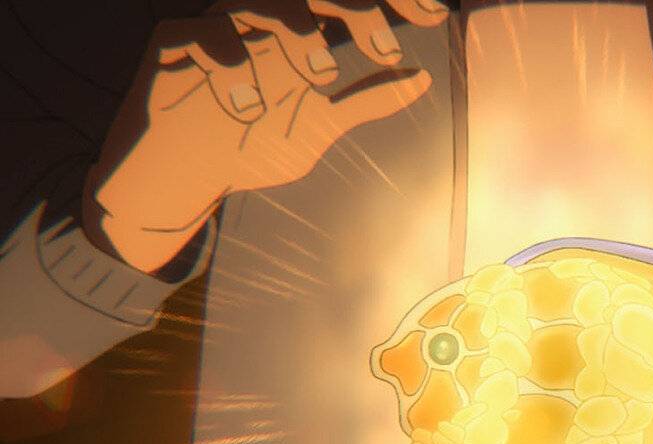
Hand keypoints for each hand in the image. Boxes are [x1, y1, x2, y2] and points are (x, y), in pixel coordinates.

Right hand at [85, 0, 449, 272]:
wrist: (183, 176)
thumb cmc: (250, 142)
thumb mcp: (320, 125)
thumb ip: (367, 100)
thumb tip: (423, 77)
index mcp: (299, 31)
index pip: (349, 3)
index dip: (396, 1)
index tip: (436, 16)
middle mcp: (260, 19)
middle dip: (356, 11)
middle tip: (385, 50)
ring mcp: (217, 25)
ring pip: (258, 4)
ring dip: (296, 33)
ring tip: (320, 76)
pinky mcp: (174, 42)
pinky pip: (202, 34)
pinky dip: (228, 62)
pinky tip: (247, 102)